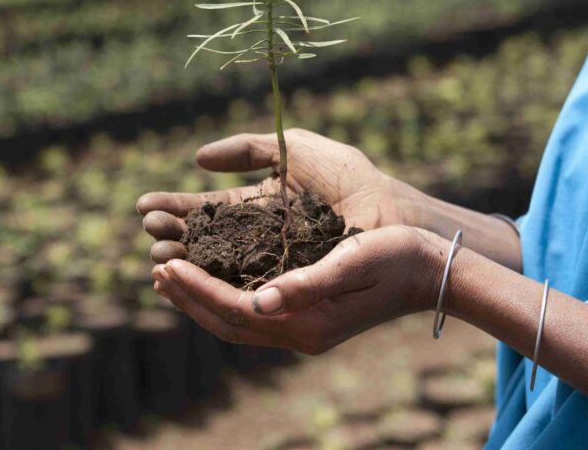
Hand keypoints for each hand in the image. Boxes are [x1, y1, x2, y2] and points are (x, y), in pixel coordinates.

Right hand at [136, 129, 428, 263]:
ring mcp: (272, 265)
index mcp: (259, 207)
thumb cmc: (348, 177)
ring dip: (186, 263)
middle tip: (147, 232)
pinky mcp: (286, 288)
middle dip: (173, 236)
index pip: (207, 210)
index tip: (143, 206)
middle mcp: (260, 240)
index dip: (175, 209)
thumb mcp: (292, 149)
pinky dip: (214, 286)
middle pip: (205, 241)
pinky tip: (191, 279)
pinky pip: (242, 289)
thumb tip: (196, 160)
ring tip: (160, 256)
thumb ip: (247, 149)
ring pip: (217, 268)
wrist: (390, 209)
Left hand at [151, 226, 445, 353]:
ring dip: (200, 299)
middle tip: (156, 269)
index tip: (165, 264)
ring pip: (236, 321)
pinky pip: (252, 313)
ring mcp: (304, 328)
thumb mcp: (351, 261)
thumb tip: (258, 302)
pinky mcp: (308, 316)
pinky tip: (211, 277)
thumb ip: (306, 284)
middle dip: (187, 298)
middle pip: (226, 322)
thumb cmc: (396, 256)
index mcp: (307, 322)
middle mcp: (300, 332)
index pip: (233, 310)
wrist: (431, 271)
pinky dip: (223, 296)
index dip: (195, 289)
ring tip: (170, 275)